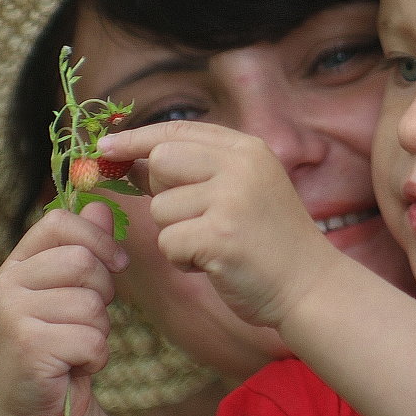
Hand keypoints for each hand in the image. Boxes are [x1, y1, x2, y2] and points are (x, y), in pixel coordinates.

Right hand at [0, 203, 124, 415]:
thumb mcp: (79, 287)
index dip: (98, 239)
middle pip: (81, 261)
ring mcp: (12, 316)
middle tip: (88, 318)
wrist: (43, 405)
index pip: (60, 222)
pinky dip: (96, 356)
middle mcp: (6, 284)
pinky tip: (75, 366)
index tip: (116, 263)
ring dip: (99, 329)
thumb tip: (102, 205)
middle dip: (103, 292)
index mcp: (19, 262)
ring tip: (77, 343)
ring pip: (90, 304)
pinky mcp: (27, 348)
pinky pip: (90, 339)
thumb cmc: (65, 338)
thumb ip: (89, 245)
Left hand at [99, 121, 338, 328]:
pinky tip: (214, 264)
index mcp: (248, 149)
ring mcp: (233, 199)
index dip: (136, 138)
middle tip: (194, 217)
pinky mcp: (221, 236)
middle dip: (163, 194)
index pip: (178, 130)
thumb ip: (195, 171)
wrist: (310, 285)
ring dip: (176, 235)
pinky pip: (168, 243)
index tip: (106, 147)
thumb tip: (130, 160)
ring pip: (160, 209)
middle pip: (161, 161)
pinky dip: (183, 260)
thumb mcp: (241, 190)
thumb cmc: (268, 242)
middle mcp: (241, 166)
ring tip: (214, 245)